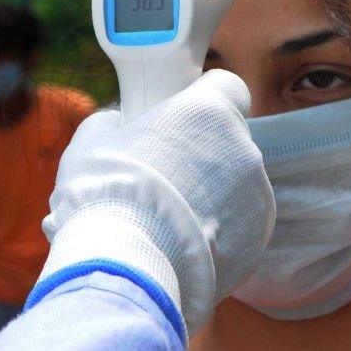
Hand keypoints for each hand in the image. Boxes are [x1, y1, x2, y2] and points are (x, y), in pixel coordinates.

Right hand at [39, 70, 274, 336]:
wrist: (128, 264)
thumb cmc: (105, 193)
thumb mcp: (91, 143)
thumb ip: (110, 123)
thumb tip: (115, 124)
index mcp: (209, 110)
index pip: (228, 87)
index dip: (207, 99)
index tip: (186, 116)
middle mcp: (243, 146)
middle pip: (228, 140)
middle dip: (202, 154)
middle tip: (165, 177)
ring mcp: (257, 191)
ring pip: (235, 183)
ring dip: (211, 194)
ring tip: (168, 219)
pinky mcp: (259, 233)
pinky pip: (239, 222)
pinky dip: (218, 230)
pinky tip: (183, 244)